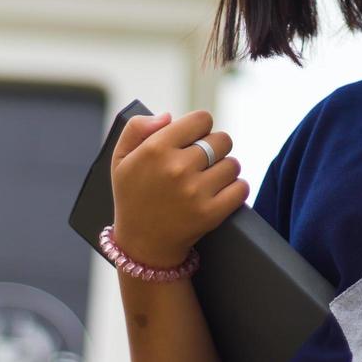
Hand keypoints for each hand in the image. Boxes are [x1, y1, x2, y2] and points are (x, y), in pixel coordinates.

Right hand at [110, 111, 249, 267]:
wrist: (142, 245)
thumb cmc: (133, 196)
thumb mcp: (120, 159)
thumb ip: (137, 128)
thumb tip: (168, 116)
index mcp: (155, 149)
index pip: (202, 119)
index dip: (201, 127)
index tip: (195, 139)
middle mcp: (176, 168)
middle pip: (222, 140)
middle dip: (216, 148)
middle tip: (204, 161)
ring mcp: (195, 192)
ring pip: (233, 164)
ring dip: (226, 170)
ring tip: (209, 179)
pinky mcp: (211, 213)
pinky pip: (241, 188)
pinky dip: (236, 189)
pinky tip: (222, 192)